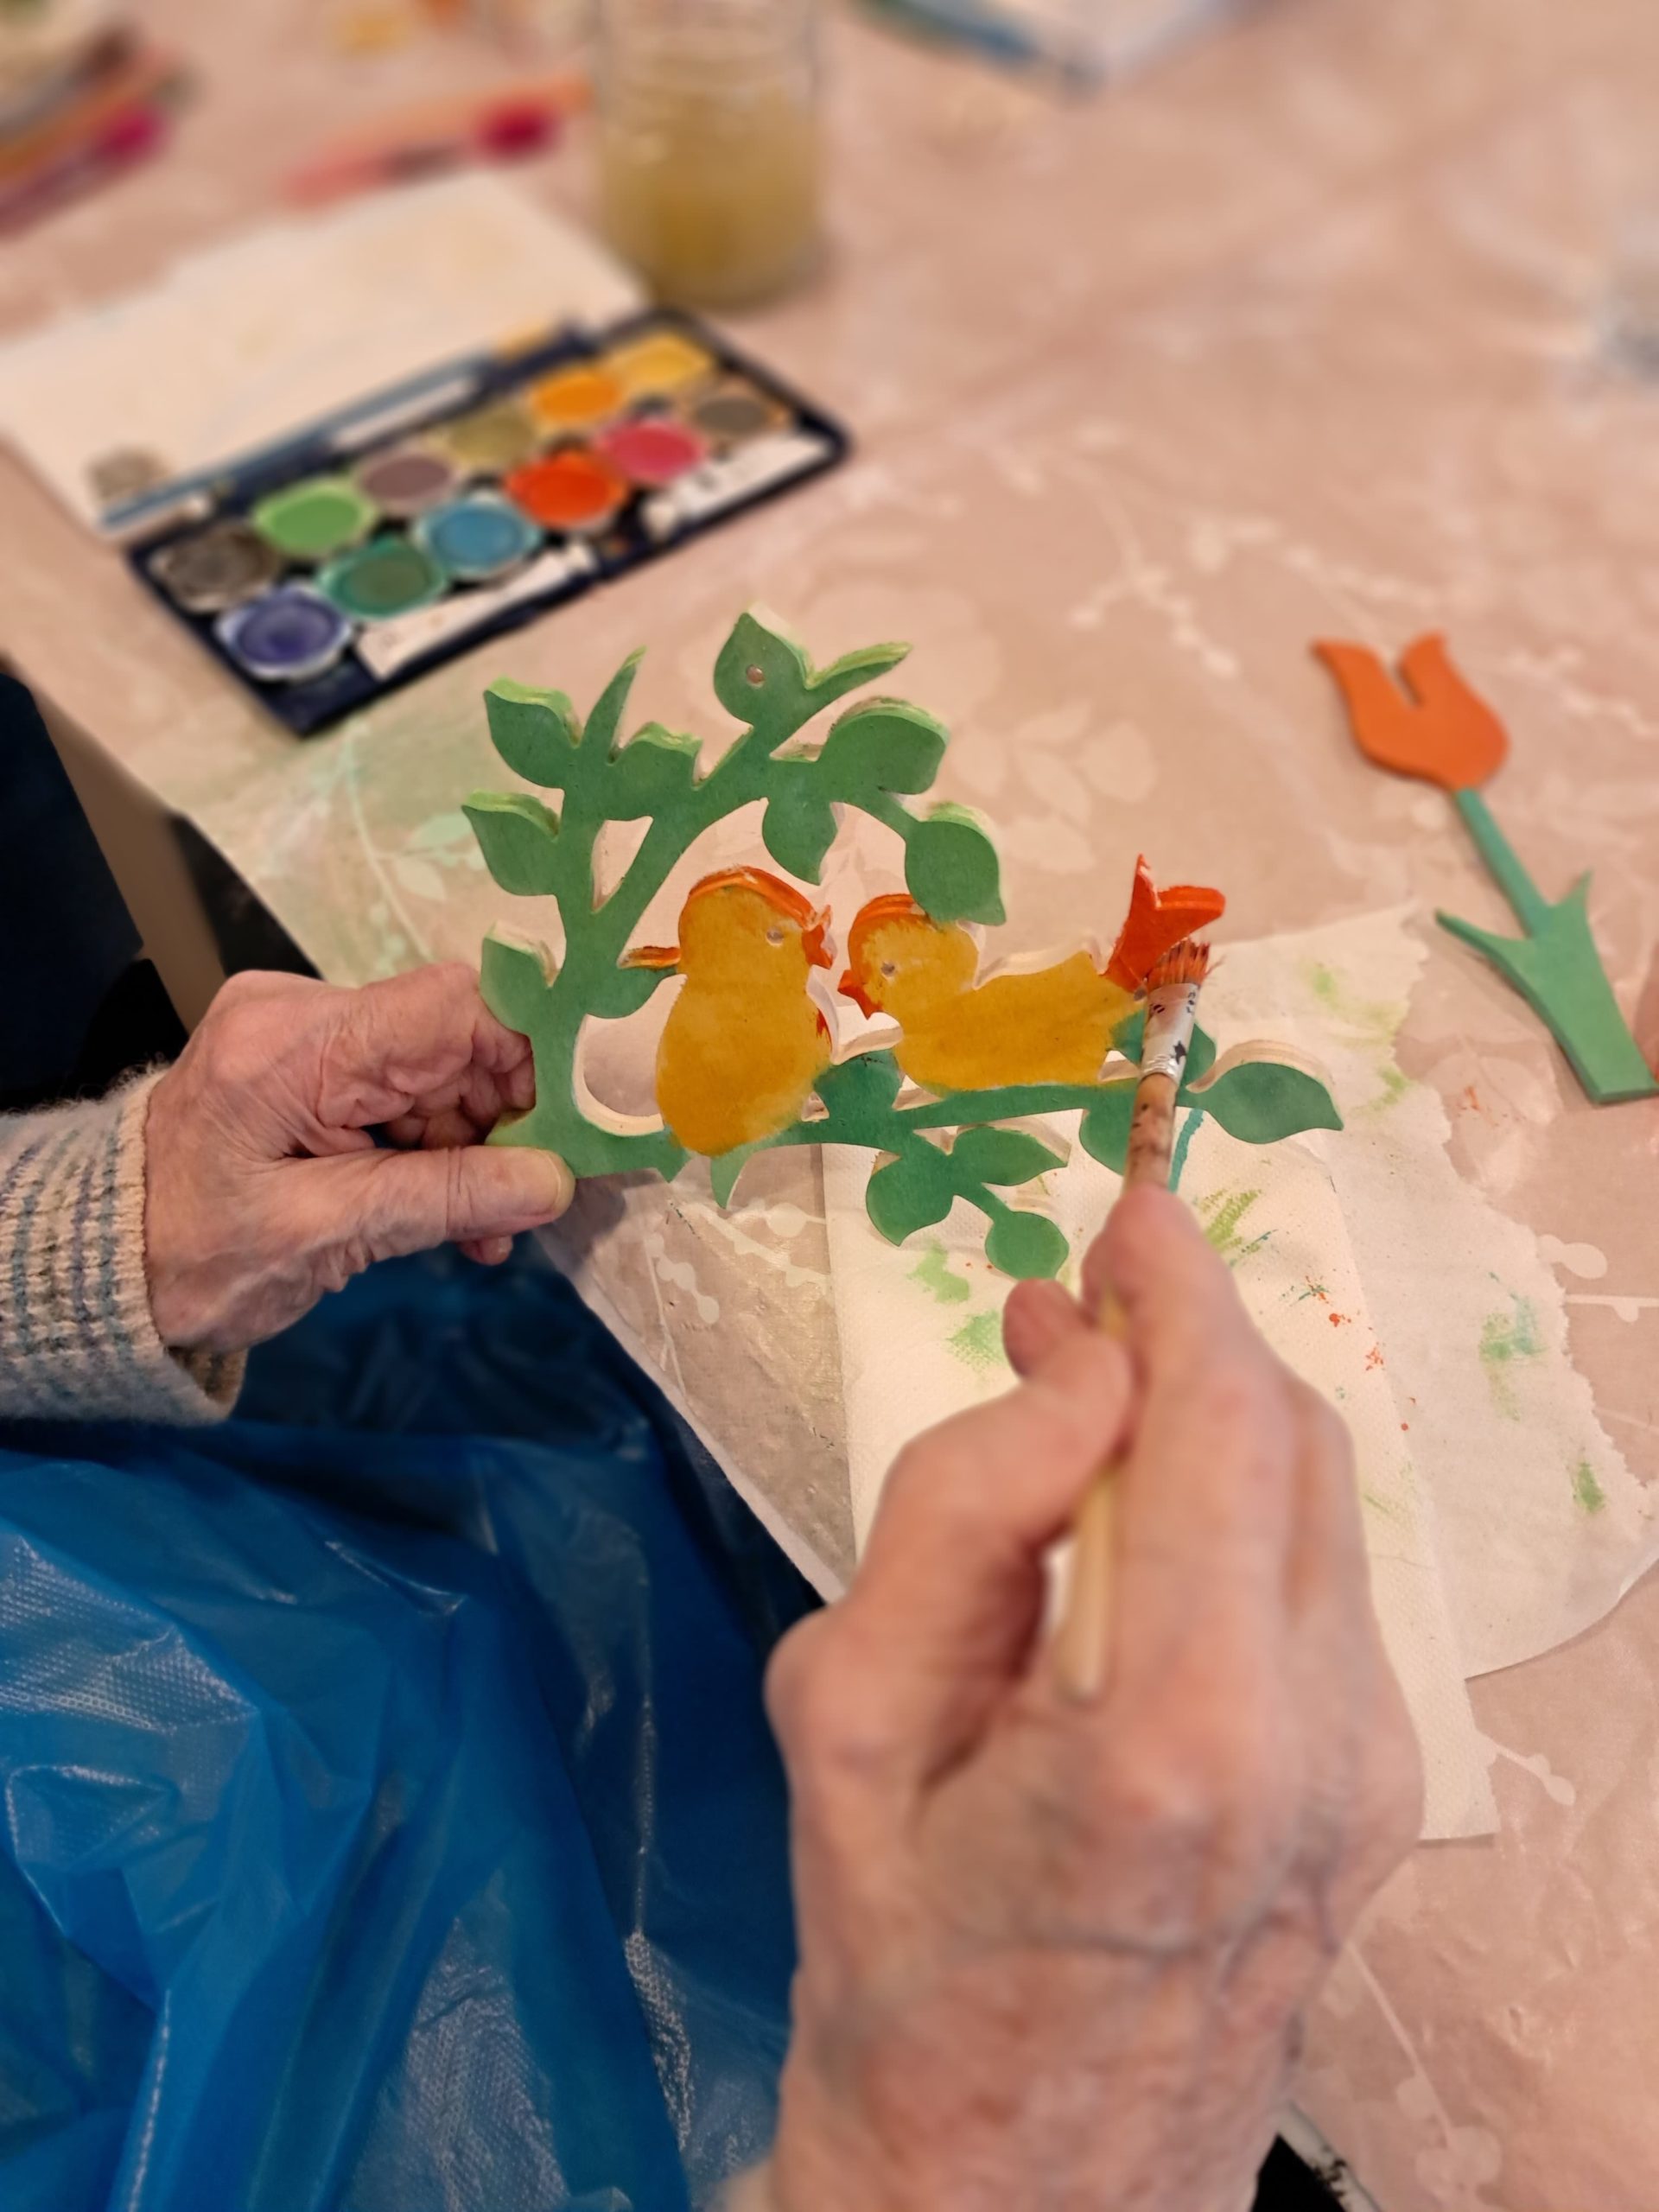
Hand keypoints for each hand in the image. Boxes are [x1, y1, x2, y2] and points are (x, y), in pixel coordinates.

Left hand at [144, 964, 571, 1352]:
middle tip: (542, 1195)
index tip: (580, 1121)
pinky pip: (410, 1094)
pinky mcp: (316, 1068)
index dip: (534, 1051)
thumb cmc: (192, 1258)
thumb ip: (442, 1200)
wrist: (107, 1268)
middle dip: (511, 1117)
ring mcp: (310, 1038)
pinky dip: (443, 1152)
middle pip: (456, 1038)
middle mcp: (304, 1016)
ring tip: (490, 1232)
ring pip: (443, 1072)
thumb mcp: (322, 1237)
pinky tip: (461, 1216)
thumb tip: (554, 1182)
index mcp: (294, 1043)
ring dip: (481, 1149)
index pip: (450, 1004)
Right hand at [763, 1187, 1421, 2211]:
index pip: (1216, 1424)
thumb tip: (1076, 1367)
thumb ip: (959, 1513)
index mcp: (1175, 1735)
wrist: (1017, 2190)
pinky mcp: (1380, 1794)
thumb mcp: (851, 1718)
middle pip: (1291, 1439)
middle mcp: (1316, 1745)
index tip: (1120, 1209)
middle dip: (1187, 1335)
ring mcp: (1370, 1776)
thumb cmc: (896, 1961)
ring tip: (1082, 1401)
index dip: (1176, 1287)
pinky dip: (1239, 1509)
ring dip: (1210, 1416)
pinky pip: (1322, 1584)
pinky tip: (1139, 1526)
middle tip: (1066, 1298)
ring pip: (1322, 1501)